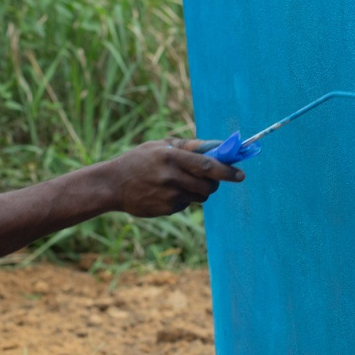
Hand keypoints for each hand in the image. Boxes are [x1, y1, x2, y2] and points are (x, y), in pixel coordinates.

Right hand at [105, 137, 244, 217]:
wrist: (113, 184)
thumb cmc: (139, 160)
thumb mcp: (160, 146)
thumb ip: (189, 146)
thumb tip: (217, 146)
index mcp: (171, 156)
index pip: (208, 165)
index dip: (227, 170)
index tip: (241, 174)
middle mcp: (171, 176)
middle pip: (209, 184)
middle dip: (214, 182)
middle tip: (209, 178)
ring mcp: (169, 195)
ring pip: (200, 196)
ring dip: (198, 190)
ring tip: (179, 182)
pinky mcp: (166, 209)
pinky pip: (186, 204)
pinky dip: (183, 199)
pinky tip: (165, 192)